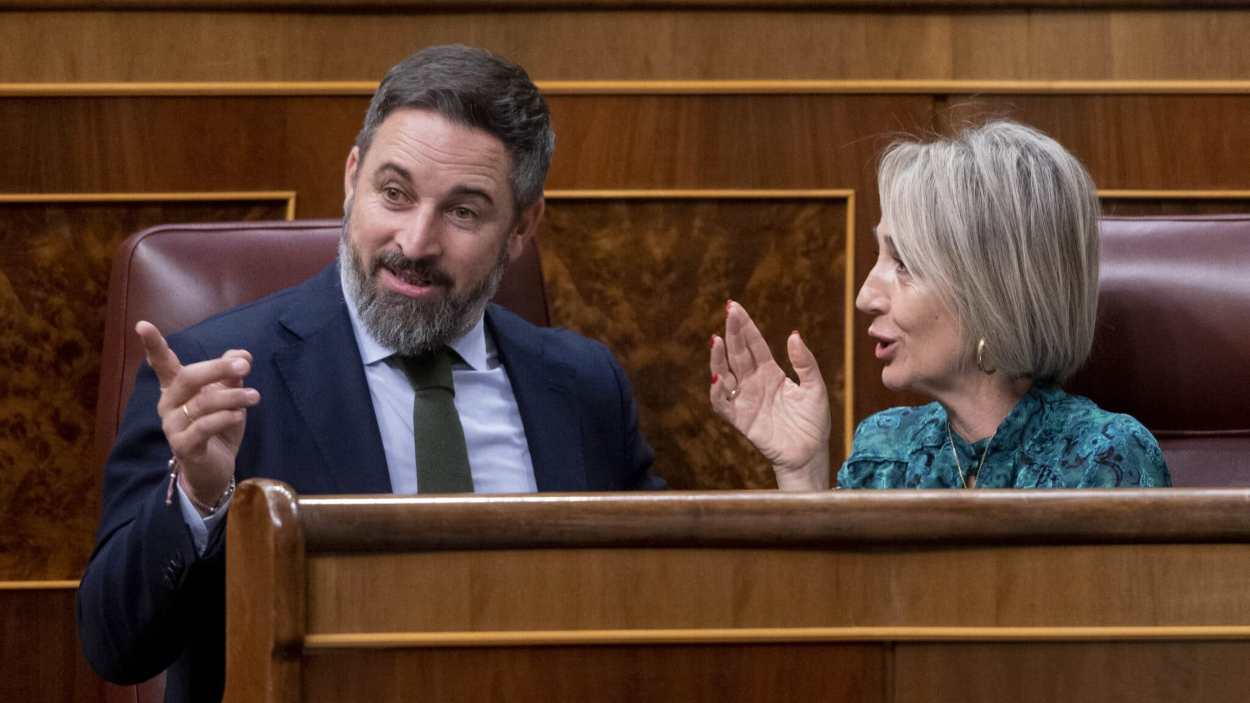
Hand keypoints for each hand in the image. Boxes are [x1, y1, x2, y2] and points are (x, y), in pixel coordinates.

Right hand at [136, 321, 259, 512]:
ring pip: (202, 403)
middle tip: (246, 364)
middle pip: (188, 377)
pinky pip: (204, 427)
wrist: (215, 470)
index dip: (153, 344)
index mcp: (176, 388)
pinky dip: (225, 418)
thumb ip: (231, 374)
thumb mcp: (229, 397)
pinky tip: (238, 415)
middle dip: (218, 368)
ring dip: (233, 396)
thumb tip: (241, 354)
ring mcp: (173, 426)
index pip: (162, 363)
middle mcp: (169, 404)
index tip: (142, 324)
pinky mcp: (184, 447)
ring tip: (254, 396)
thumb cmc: (219, 427)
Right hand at [709, 301, 831, 489]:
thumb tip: (794, 335)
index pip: (754, 344)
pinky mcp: (740, 419)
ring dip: (718, 358)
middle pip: (738, 353)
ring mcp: (745, 400)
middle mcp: (754, 383)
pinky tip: (719, 377)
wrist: (809, 453)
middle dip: (732, 332)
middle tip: (728, 311)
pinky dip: (717, 391)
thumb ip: (805, 362)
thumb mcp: (815, 387)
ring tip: (716, 340)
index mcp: (770, 372)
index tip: (734, 307)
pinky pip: (722, 404)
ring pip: (725, 374)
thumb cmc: (813, 422)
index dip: (745, 326)